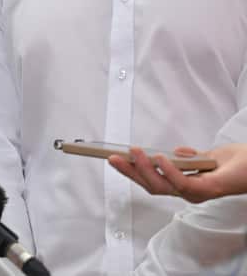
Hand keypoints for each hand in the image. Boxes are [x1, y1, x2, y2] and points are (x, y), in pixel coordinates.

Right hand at [108, 143, 246, 202]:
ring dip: (145, 170)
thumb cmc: (240, 164)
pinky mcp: (208, 189)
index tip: (114, 158)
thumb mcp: (211, 156)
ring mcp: (198, 193)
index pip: (154, 180)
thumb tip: (176, 152)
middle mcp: (190, 192)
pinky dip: (168, 171)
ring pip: (163, 187)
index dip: (132, 171)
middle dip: (130, 172)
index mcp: (188, 184)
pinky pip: (183, 184)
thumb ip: (194, 157)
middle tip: (112, 158)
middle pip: (152, 186)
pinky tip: (159, 158)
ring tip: (133, 153)